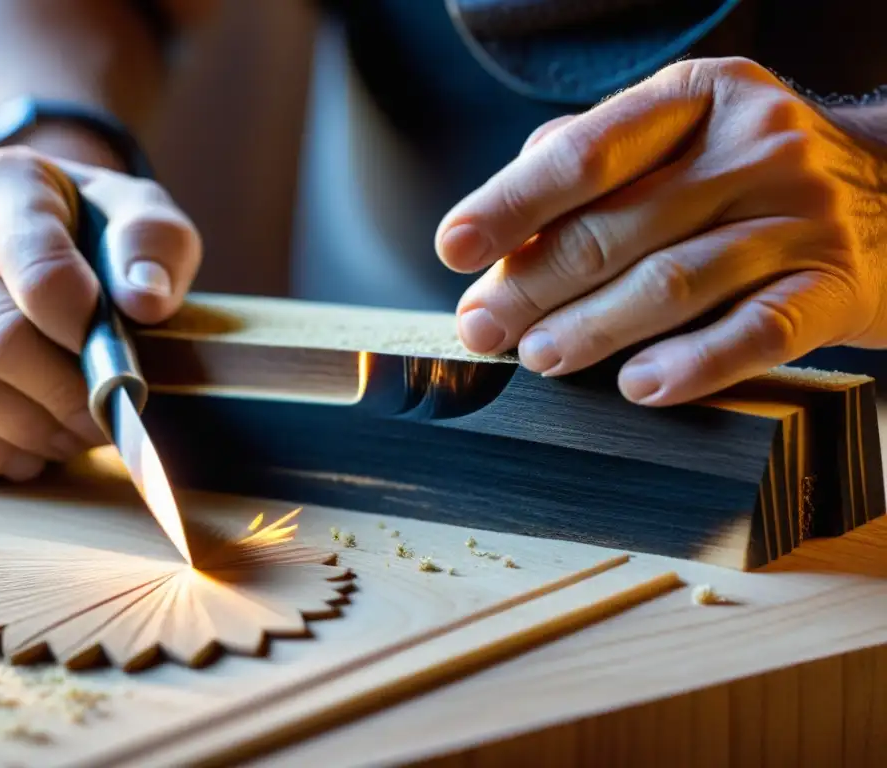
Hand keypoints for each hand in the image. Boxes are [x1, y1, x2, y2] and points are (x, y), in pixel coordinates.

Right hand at [0, 147, 201, 478]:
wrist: (43, 240)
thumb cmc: (100, 233)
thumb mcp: (145, 216)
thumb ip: (154, 245)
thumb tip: (144, 301)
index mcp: (2, 191)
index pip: (42, 278)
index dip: (90, 338)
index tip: (126, 370)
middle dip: (67, 399)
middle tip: (108, 420)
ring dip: (28, 435)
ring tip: (74, 438)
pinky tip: (23, 453)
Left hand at [436, 57, 886, 404]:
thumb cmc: (746, 175)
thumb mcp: (678, 138)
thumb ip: (591, 163)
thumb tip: (502, 227)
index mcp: (698, 97)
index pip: (585, 153)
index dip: (509, 204)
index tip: (452, 249)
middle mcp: (755, 147)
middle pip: (617, 227)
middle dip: (533, 284)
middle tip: (483, 326)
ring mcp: (802, 217)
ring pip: (674, 282)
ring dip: (592, 328)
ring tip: (539, 356)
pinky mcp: (835, 287)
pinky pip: (756, 332)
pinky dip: (692, 364)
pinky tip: (638, 386)